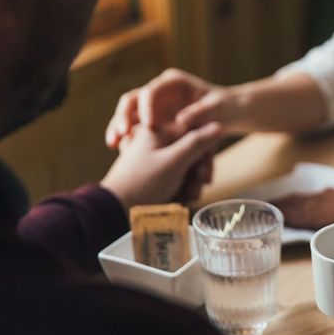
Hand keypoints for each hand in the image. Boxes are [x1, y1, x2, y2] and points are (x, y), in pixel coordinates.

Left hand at [100, 122, 221, 208]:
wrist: (115, 209)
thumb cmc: (143, 183)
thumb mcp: (174, 161)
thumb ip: (197, 143)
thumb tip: (218, 125)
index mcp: (157, 130)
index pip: (194, 134)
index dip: (204, 154)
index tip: (204, 172)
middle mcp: (156, 142)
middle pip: (191, 152)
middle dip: (197, 172)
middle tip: (197, 188)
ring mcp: (154, 159)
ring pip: (185, 167)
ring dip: (190, 183)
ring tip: (187, 197)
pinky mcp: (153, 174)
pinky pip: (175, 178)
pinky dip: (180, 189)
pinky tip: (179, 199)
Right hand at [105, 68, 241, 148]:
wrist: (229, 113)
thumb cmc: (225, 107)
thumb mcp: (217, 109)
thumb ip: (201, 113)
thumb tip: (182, 120)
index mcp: (174, 82)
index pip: (152, 90)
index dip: (147, 107)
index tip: (149, 125)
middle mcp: (160, 90)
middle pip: (133, 100)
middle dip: (124, 116)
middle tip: (121, 134)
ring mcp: (154, 105)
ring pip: (129, 113)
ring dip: (119, 127)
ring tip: (113, 144)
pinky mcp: (153, 119)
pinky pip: (134, 127)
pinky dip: (127, 137)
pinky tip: (120, 150)